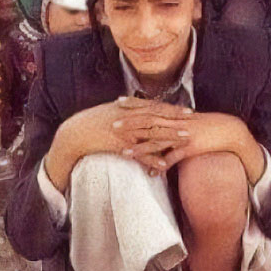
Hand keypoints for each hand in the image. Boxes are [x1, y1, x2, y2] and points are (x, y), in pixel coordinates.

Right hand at [45, 96, 191, 191]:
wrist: (76, 132)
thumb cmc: (93, 121)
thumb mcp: (112, 110)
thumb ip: (128, 108)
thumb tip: (140, 104)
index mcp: (129, 108)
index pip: (156, 107)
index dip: (173, 109)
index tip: (188, 110)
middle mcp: (130, 118)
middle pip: (158, 118)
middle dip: (177, 120)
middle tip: (194, 123)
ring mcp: (126, 132)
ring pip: (152, 134)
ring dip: (170, 137)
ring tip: (186, 140)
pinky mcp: (121, 146)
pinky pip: (140, 154)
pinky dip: (152, 159)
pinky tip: (164, 165)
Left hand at [122, 106, 264, 183]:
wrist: (229, 131)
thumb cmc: (207, 125)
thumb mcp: (187, 120)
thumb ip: (172, 120)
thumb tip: (160, 120)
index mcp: (174, 114)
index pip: (150, 106)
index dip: (133, 104)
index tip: (118, 102)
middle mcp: (175, 122)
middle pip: (149, 122)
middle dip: (130, 124)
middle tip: (112, 125)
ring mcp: (182, 135)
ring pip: (157, 141)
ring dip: (140, 147)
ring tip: (124, 152)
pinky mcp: (190, 148)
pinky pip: (173, 159)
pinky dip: (162, 166)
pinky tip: (151, 174)